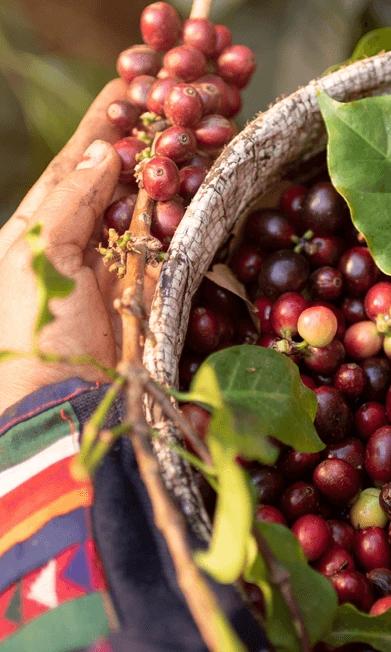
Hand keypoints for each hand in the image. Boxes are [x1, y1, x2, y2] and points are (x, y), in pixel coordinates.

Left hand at [0, 79, 159, 413]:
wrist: (63, 398)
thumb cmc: (34, 325)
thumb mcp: (36, 252)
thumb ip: (70, 199)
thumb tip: (103, 152)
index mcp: (41, 226)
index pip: (74, 164)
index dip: (99, 125)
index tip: (128, 84)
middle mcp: (81, 240)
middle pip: (115, 180)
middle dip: (141, 143)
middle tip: (171, 102)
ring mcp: (117, 262)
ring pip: (145, 206)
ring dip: (166, 172)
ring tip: (190, 130)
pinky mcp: (148, 286)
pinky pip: (167, 240)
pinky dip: (180, 212)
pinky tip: (194, 181)